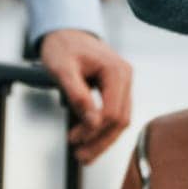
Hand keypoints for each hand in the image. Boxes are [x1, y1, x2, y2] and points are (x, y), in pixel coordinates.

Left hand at [39, 29, 132, 163]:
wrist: (65, 32)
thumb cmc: (62, 46)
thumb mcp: (62, 69)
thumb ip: (78, 95)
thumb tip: (92, 122)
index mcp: (116, 70)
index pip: (112, 111)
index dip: (94, 131)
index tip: (73, 140)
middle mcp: (125, 77)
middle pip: (120, 120)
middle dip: (100, 142)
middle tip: (79, 157)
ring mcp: (123, 83)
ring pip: (120, 121)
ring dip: (102, 140)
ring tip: (82, 155)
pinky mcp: (117, 90)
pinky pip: (115, 114)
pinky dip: (102, 130)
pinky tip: (88, 141)